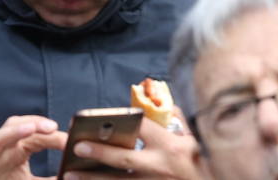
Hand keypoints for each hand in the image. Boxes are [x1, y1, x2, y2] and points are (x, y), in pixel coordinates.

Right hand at [0, 115, 66, 179]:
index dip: (49, 132)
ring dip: (12, 133)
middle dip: (33, 124)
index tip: (68, 137)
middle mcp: (2, 150)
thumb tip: (74, 176)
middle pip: (15, 127)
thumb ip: (51, 179)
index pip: (33, 133)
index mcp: (16, 149)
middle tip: (52, 126)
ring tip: (29, 129)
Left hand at [63, 112, 206, 179]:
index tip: (95, 118)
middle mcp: (162, 167)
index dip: (118, 121)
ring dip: (93, 179)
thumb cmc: (207, 162)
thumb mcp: (197, 140)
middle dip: (99, 152)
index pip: (141, 128)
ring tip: (69, 173)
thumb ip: (179, 121)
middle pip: (125, 159)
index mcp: (172, 146)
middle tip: (75, 145)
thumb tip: (163, 105)